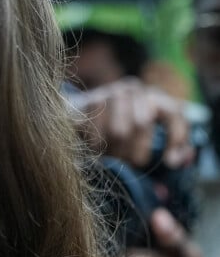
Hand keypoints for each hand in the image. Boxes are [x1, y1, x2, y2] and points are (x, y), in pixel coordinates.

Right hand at [68, 78, 192, 168]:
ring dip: (114, 152)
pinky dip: (95, 148)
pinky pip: (96, 131)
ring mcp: (109, 93)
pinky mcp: (88, 101)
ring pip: (118, 131)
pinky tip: (93, 150)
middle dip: (135, 153)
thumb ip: (166, 150)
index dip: (176, 138)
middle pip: (141, 124)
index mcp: (153, 97)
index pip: (173, 113)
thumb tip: (179, 162)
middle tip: (128, 167)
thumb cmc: (115, 135)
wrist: (77, 117)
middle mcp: (133, 90)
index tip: (170, 163)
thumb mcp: (143, 140)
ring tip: (110, 160)